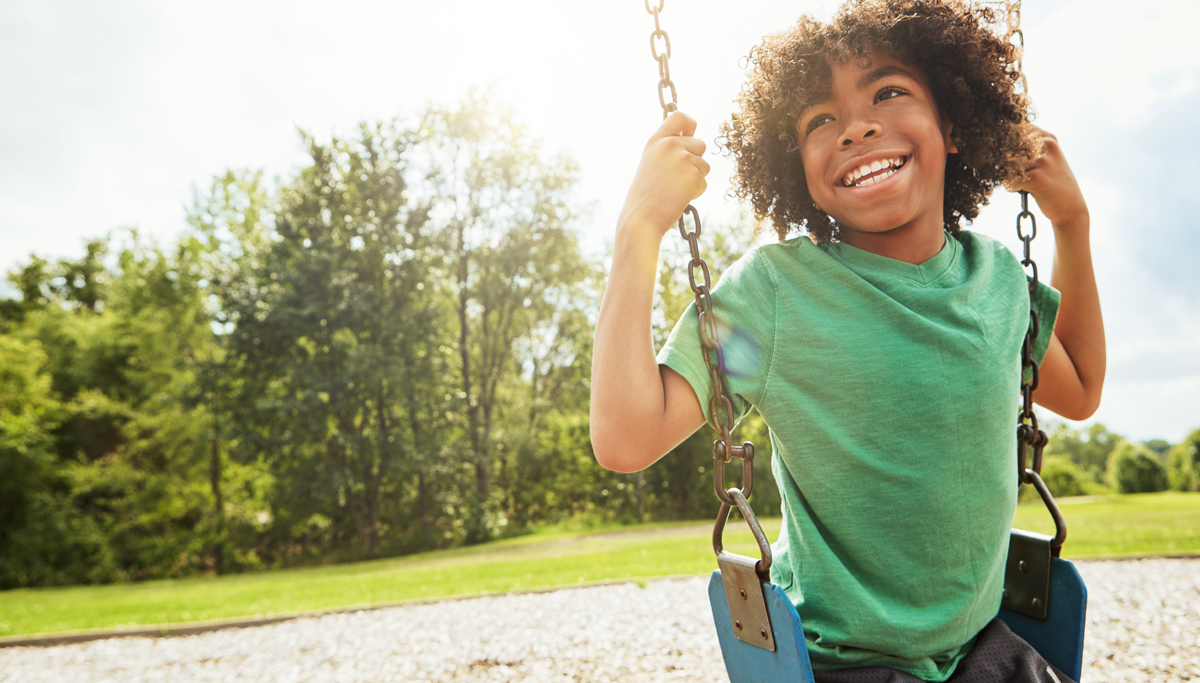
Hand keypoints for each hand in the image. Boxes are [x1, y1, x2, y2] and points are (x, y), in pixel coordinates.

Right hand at [618, 111, 710, 238]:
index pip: (679, 116)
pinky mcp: (694, 175)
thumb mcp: (650, 163)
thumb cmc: (645, 195)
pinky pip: (704, 182)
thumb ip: (667, 149)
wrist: (641, 218)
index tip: (690, 133)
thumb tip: (692, 137)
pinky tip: (678, 198)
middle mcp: (670, 145)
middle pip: (700, 144)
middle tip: (676, 178)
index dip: (689, 123)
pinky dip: (695, 192)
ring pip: (705, 165)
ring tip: (675, 189)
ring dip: (696, 178)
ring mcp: (683, 159)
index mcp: (656, 141)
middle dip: (695, 161)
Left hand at [1009, 127, 1088, 231]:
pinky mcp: (1036, 178)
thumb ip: (1027, 147)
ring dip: (1009, 174)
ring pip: (1005, 163)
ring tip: (1023, 181)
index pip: (1014, 128)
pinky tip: (1024, 189)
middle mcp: (1046, 144)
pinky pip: (1008, 179)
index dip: (1005, 141)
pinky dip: (1011, 187)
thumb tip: (997, 139)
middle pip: (1006, 146)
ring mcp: (1042, 160)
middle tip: (1019, 172)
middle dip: (1005, 161)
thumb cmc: (1052, 182)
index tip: (1009, 154)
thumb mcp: (1045, 157)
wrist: (1071, 206)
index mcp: (1047, 137)